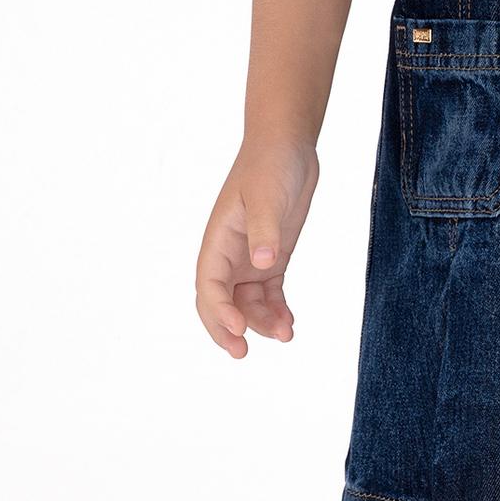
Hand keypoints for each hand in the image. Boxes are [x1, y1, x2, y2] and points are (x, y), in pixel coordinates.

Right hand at [194, 136, 319, 355]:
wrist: (288, 147)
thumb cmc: (270, 165)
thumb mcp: (267, 196)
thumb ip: (265, 230)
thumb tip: (263, 264)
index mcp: (218, 240)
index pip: (209, 285)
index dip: (219, 311)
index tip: (240, 329)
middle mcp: (229, 254)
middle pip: (220, 303)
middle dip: (227, 330)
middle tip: (243, 353)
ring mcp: (250, 258)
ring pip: (247, 303)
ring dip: (261, 322)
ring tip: (286, 334)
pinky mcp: (272, 258)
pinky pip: (268, 294)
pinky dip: (277, 311)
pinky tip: (289, 323)